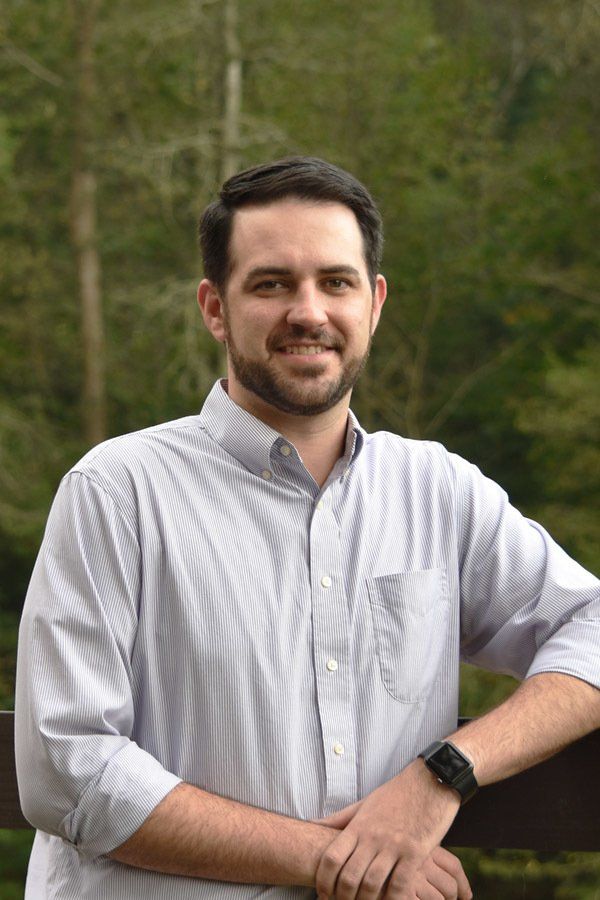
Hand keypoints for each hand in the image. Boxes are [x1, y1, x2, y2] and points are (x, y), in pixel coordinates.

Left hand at [314, 760, 463, 898]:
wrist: (430, 781)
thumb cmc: (396, 794)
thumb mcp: (364, 803)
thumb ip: (340, 819)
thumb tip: (312, 824)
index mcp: (358, 826)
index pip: (331, 858)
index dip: (324, 880)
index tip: (323, 892)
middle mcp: (373, 837)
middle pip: (349, 877)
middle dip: (343, 897)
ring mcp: (394, 846)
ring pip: (372, 884)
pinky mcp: (415, 853)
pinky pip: (400, 884)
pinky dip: (392, 899)